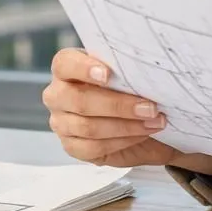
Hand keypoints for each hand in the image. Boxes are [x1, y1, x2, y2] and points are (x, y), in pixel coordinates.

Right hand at [42, 49, 180, 167]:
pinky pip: (93, 147)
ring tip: (153, 122)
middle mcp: (58, 95)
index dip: (83, 68)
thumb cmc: (129, 90)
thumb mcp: (130, 76)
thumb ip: (130, 70)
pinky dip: (122, 141)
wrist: (137, 121)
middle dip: (118, 105)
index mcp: (67, 69)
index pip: (64, 64)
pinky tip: (141, 134)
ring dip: (126, 126)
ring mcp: (61, 122)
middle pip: (79, 100)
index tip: (108, 74)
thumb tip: (150, 70)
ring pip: (87, 127)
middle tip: (150, 107)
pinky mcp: (71, 146)